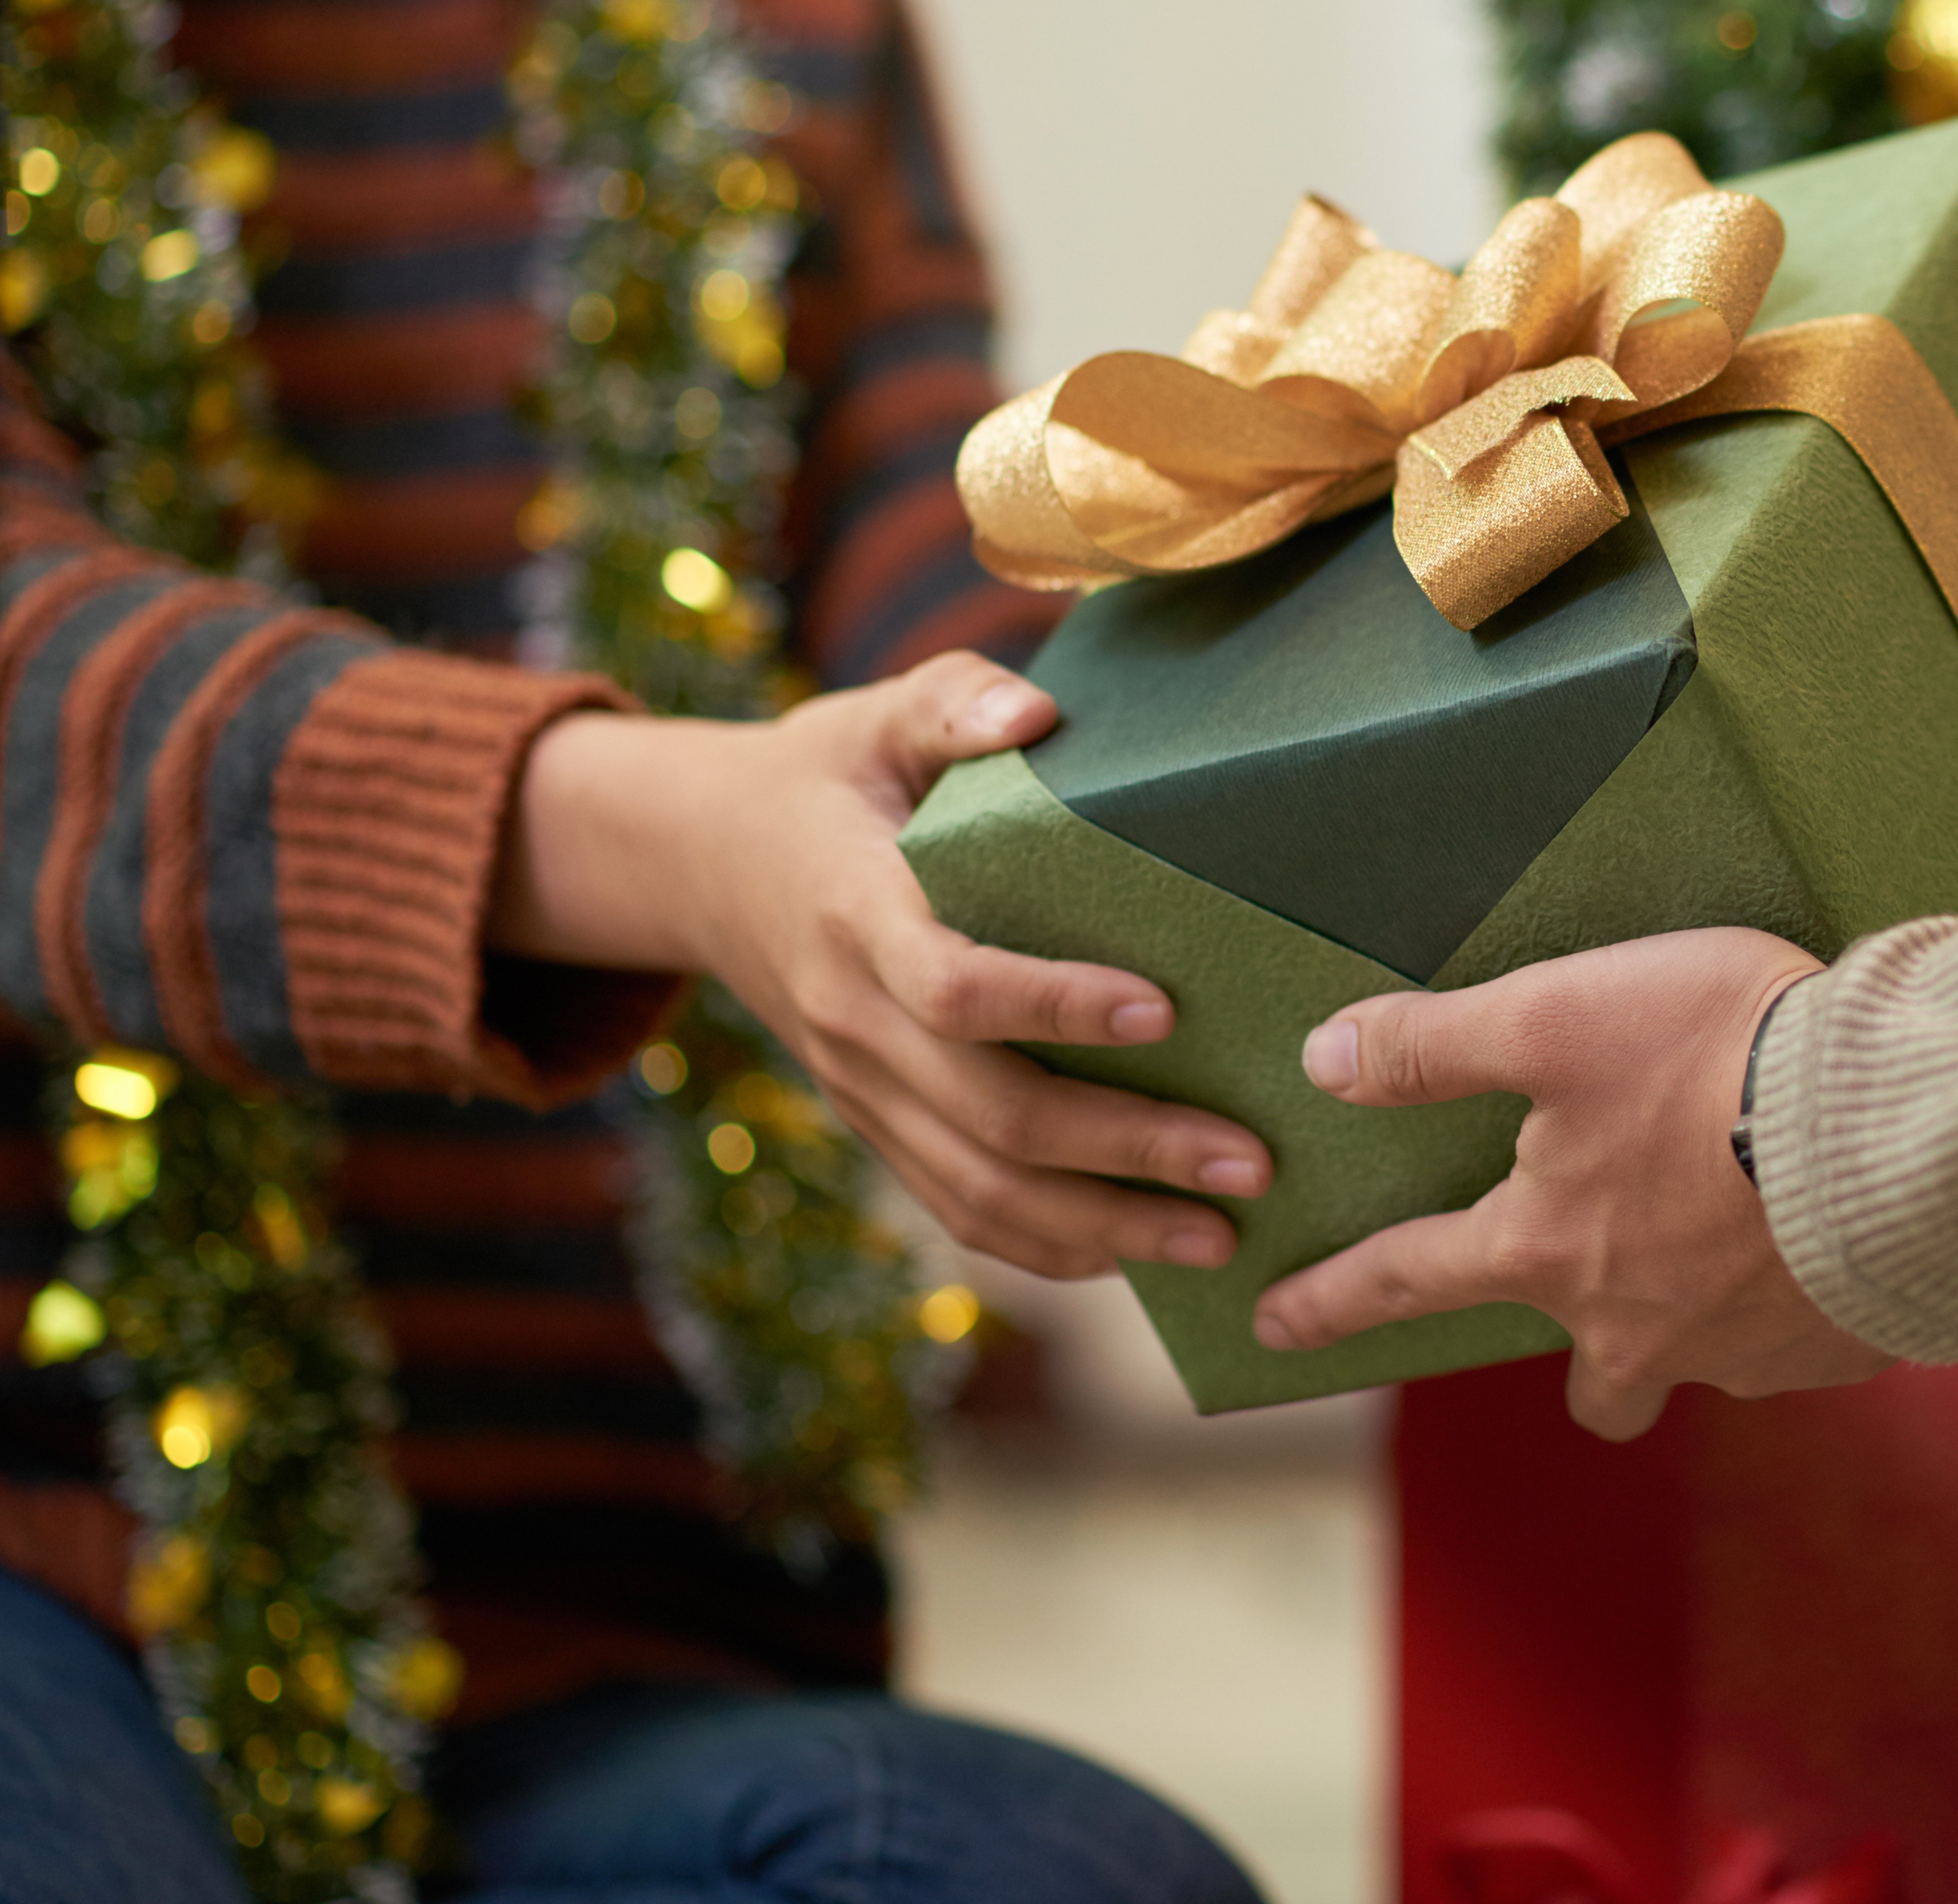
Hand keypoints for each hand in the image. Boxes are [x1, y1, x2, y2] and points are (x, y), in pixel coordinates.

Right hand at [491, 652, 1269, 1278]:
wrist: (706, 864)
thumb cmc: (828, 776)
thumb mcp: (876, 714)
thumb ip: (952, 702)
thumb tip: (1036, 710)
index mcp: (858, 914)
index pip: (954, 985)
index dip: (1055, 1004)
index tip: (1165, 1008)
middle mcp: (854, 1019)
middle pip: (992, 1115)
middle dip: (1126, 1148)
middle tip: (1251, 1158)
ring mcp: (861, 1088)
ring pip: (980, 1189)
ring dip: (1107, 1225)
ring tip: (1225, 1239)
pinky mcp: (876, 1125)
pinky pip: (957, 1208)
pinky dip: (1049, 1246)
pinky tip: (1140, 1256)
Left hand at [1249, 927, 1890, 1439]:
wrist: (1901, 1125)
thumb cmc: (1722, 1060)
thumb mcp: (1559, 1015)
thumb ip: (1439, 1044)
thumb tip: (1324, 1062)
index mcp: (1553, 1252)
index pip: (1409, 1279)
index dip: (1332, 1299)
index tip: (1273, 1327)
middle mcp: (1638, 1329)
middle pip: (1592, 1383)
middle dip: (1589, 1361)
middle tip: (1606, 1304)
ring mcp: (1744, 1352)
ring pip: (1702, 1354)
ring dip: (1709, 1308)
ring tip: (1749, 1229)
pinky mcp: (1840, 1345)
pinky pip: (1801, 1333)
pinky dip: (1801, 1288)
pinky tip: (1827, 1225)